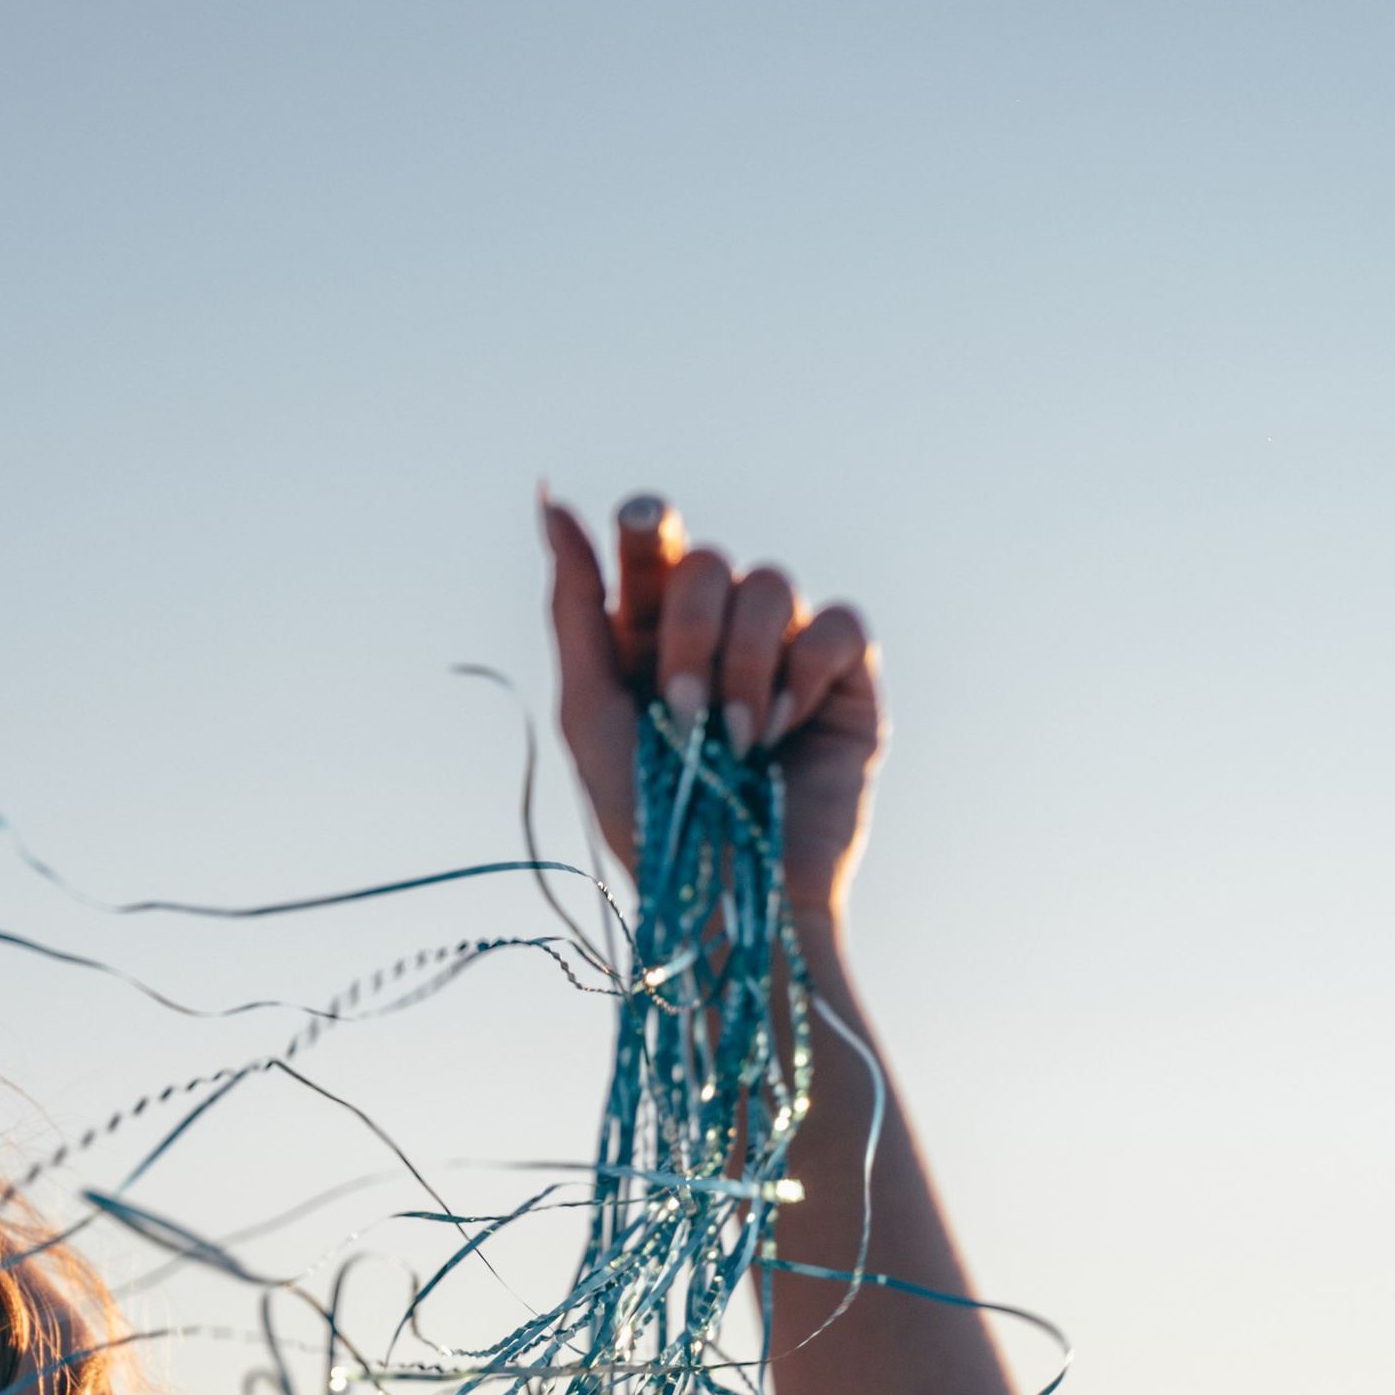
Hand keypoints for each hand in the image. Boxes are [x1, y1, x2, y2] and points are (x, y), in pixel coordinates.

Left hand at [543, 493, 885, 919]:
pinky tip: (783, 731)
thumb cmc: (652, 818)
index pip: (650, 542)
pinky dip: (804, 671)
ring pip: (771, 584)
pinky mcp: (845, 679)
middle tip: (681, 712)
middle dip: (688, 633)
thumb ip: (573, 604)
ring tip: (735, 741)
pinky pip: (838, 621)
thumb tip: (550, 499)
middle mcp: (719, 632)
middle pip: (706, 561)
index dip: (645, 526)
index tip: (637, 531)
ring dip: (743, 664)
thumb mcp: (590, 711)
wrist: (730, 894)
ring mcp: (785, 650)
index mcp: (650, 631)